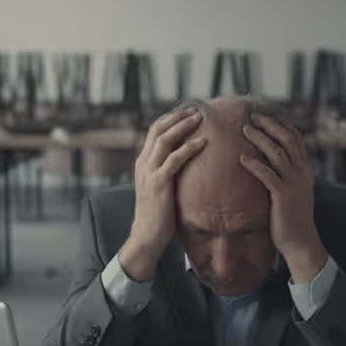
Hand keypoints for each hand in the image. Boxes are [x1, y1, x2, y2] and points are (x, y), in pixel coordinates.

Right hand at [120, 109, 206, 279]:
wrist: (146, 236)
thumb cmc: (159, 215)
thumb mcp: (161, 188)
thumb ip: (169, 173)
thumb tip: (188, 163)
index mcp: (142, 163)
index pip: (154, 132)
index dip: (171, 119)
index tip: (188, 112)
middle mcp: (143, 163)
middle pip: (158, 129)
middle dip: (178, 116)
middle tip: (196, 109)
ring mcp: (148, 173)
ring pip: (164, 140)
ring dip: (183, 126)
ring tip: (200, 118)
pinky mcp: (158, 184)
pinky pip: (174, 160)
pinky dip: (189, 148)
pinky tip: (203, 142)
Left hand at [240, 112, 327, 283]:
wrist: (301, 242)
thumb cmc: (292, 218)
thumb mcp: (293, 191)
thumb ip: (286, 174)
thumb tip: (269, 162)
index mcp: (305, 169)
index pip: (295, 138)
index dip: (280, 123)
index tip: (265, 113)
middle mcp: (302, 172)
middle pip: (287, 139)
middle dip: (270, 124)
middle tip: (253, 114)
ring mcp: (294, 184)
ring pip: (278, 152)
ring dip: (260, 138)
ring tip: (245, 128)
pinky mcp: (283, 196)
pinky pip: (268, 175)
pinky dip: (255, 164)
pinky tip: (242, 157)